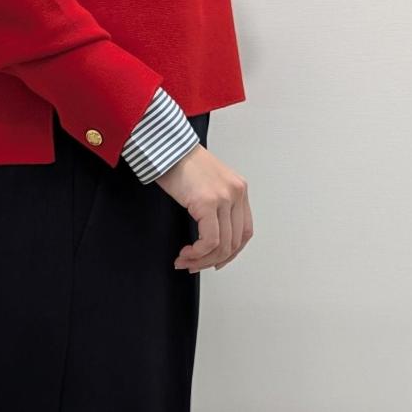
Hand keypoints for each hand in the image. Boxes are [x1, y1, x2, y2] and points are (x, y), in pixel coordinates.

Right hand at [158, 143, 252, 270]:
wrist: (166, 146)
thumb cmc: (180, 162)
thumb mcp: (207, 184)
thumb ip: (215, 205)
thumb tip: (209, 237)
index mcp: (239, 189)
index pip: (244, 231)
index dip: (231, 252)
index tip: (215, 261)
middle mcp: (236, 193)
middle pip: (234, 242)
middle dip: (213, 260)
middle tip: (194, 265)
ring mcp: (225, 197)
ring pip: (222, 245)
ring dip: (202, 260)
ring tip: (185, 260)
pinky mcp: (208, 202)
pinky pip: (209, 240)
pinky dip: (197, 252)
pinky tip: (185, 252)